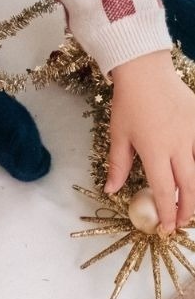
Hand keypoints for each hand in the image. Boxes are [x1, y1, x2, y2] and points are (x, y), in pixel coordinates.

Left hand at [105, 51, 194, 231]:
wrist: (145, 71)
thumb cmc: (128, 103)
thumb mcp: (118, 135)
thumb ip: (117, 165)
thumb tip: (112, 190)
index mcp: (155, 151)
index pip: (165, 191)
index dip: (167, 213)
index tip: (164, 228)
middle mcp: (178, 146)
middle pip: (191, 188)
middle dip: (187, 211)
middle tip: (180, 223)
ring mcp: (192, 134)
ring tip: (189, 204)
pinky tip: (191, 174)